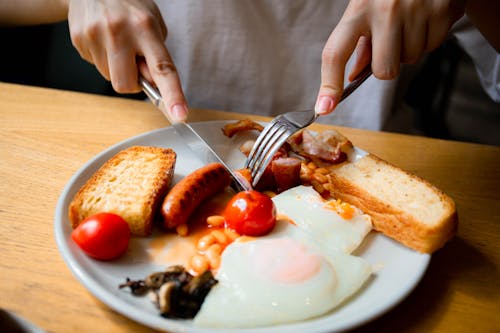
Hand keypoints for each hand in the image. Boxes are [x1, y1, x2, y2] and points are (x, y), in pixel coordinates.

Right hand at [67, 0, 187, 121]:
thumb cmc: (130, 7)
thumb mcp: (153, 23)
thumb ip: (156, 55)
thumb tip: (154, 85)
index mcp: (144, 27)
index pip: (162, 68)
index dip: (172, 94)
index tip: (179, 114)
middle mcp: (118, 31)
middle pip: (125, 84)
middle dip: (132, 82)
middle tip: (133, 61)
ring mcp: (94, 35)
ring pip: (110, 77)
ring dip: (117, 68)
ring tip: (117, 43)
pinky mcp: (78, 39)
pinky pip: (95, 65)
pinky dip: (103, 58)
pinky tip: (103, 39)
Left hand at [315, 0, 464, 114]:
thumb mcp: (367, 6)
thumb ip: (360, 42)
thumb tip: (353, 77)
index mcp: (358, 8)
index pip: (336, 53)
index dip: (329, 85)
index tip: (324, 107)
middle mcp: (385, 9)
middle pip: (383, 71)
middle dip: (387, 64)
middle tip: (391, 40)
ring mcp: (415, 9)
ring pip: (410, 60)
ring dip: (410, 47)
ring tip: (411, 20)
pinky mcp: (442, 9)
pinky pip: (433, 46)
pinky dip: (430, 37)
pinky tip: (427, 16)